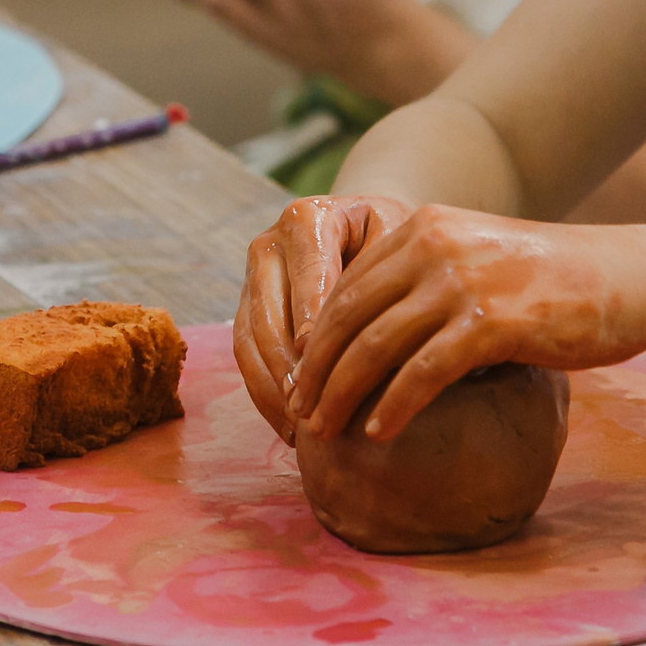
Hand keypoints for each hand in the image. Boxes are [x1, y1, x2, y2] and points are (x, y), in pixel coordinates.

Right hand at [232, 193, 410, 443]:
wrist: (370, 227)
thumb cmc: (394, 239)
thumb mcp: (399, 245)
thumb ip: (387, 282)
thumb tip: (387, 343)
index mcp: (308, 218)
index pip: (308, 272)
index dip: (311, 317)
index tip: (318, 358)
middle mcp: (270, 244)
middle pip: (268, 311)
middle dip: (287, 365)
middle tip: (312, 407)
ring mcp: (254, 279)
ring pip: (250, 339)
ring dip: (272, 387)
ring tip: (301, 426)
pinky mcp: (248, 308)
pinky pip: (246, 356)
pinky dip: (265, 393)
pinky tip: (290, 426)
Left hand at [288, 205, 645, 443]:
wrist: (623, 279)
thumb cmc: (550, 281)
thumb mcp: (476, 260)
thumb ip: (425, 282)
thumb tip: (371, 338)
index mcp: (423, 226)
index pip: (346, 284)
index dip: (314, 335)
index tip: (296, 377)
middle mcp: (434, 245)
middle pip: (347, 315)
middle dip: (314, 369)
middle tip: (297, 412)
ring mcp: (462, 282)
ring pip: (374, 345)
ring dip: (340, 393)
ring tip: (323, 430)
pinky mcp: (490, 322)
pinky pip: (422, 372)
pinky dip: (393, 406)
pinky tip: (378, 433)